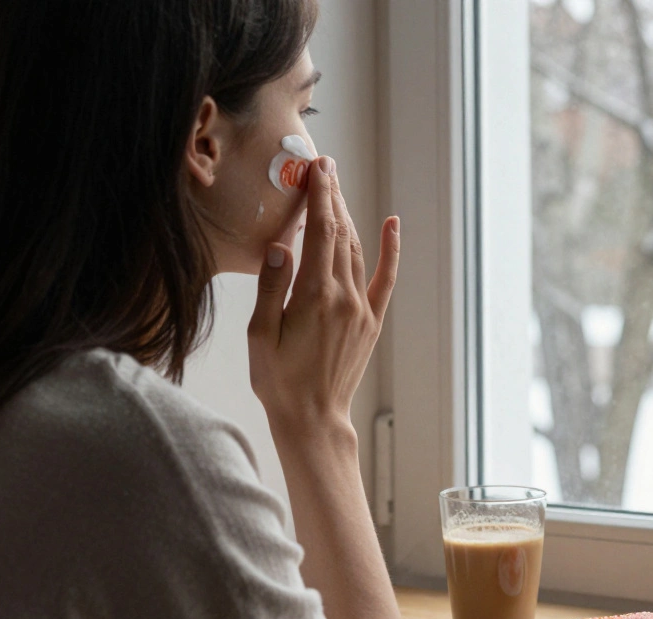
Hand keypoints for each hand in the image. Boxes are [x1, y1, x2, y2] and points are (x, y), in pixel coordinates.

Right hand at [247, 155, 400, 431]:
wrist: (313, 418)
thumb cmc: (279, 381)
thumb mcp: (260, 335)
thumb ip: (272, 287)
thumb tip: (281, 245)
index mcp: (313, 296)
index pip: (319, 232)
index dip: (319, 196)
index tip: (317, 169)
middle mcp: (343, 296)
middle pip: (340, 233)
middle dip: (332, 197)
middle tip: (325, 167)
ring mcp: (361, 308)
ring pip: (358, 249)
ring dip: (348, 216)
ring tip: (337, 189)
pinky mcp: (370, 321)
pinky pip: (384, 278)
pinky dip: (390, 249)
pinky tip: (392, 224)